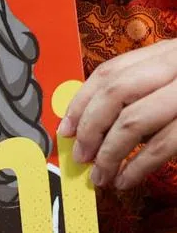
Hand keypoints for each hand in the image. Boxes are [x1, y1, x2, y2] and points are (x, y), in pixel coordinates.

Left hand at [60, 39, 176, 189]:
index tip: (66, 130)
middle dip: (90, 129)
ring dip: (110, 155)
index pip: (110, 72)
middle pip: (115, 94)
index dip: (82, 102)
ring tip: (101, 176)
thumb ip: (144, 90)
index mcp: (169, 52)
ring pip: (134, 122)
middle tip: (81, 156)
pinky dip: (138, 166)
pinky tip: (127, 180)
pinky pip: (163, 145)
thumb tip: (91, 126)